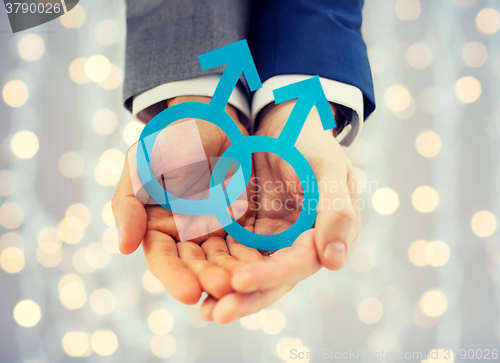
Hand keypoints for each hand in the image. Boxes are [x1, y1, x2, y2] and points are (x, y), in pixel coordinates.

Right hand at [112, 96, 257, 304]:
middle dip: (209, 279)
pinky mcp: (241, 221)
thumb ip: (128, 204)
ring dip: (233, 273)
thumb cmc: (168, 142)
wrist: (207, 121)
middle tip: (224, 289)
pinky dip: (253, 256)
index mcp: (158, 228)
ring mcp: (215, 230)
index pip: (163, 259)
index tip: (190, 293)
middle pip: (196, 265)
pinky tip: (263, 267)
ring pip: (224, 259)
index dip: (175, 277)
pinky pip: (247, 242)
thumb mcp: (140, 166)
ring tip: (244, 284)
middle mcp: (186, 236)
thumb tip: (124, 246)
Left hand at [200, 100, 360, 322]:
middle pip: (273, 279)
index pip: (299, 262)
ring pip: (251, 272)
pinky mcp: (249, 231)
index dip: (271, 275)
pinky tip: (195, 282)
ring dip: (227, 291)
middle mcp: (298, 243)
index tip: (240, 281)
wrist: (284, 124)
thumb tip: (334, 262)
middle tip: (215, 313)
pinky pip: (232, 254)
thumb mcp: (327, 167)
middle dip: (246, 297)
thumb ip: (336, 209)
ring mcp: (272, 239)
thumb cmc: (310, 142)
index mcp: (323, 233)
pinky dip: (216, 268)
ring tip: (202, 309)